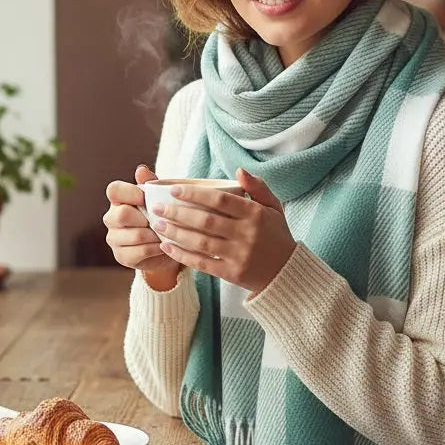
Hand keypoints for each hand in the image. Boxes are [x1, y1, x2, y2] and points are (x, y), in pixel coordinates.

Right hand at [103, 165, 181, 287]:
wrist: (167, 246)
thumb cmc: (162, 216)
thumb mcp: (160, 198)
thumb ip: (151, 183)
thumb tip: (141, 169)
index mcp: (119, 199)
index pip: (114, 190)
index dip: (131, 193)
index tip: (146, 199)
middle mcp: (111, 218)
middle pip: (122, 214)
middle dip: (145, 218)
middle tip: (159, 220)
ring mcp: (114, 238)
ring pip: (134, 235)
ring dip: (155, 234)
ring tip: (166, 234)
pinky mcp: (121, 256)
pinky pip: (140, 251)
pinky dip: (156, 248)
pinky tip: (164, 246)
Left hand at [152, 168, 295, 294]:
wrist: (286, 272)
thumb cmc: (276, 234)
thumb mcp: (273, 207)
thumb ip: (257, 187)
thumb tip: (238, 170)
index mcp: (255, 214)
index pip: (220, 200)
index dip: (195, 194)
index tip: (174, 190)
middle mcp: (247, 234)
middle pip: (206, 221)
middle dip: (178, 213)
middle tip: (157, 207)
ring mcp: (239, 255)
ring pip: (201, 242)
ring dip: (176, 233)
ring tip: (158, 225)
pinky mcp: (232, 274)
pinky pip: (203, 264)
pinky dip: (183, 255)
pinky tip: (167, 247)